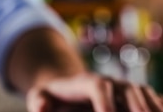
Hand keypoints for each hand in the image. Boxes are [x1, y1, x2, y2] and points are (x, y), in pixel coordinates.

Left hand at [26, 72, 162, 111]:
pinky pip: (151, 100)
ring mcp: (125, 87)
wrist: (69, 90)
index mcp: (86, 81)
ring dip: (149, 108)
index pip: (99, 87)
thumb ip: (38, 100)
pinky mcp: (137, 96)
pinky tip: (158, 111)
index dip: (105, 103)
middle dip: (135, 109)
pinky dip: (156, 107)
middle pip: (128, 90)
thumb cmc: (52, 97)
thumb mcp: (39, 96)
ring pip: (143, 94)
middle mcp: (110, 81)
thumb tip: (41, 107)